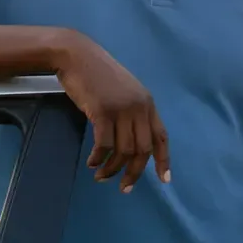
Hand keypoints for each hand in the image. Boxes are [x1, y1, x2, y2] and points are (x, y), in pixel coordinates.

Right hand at [54, 32, 169, 192]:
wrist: (77, 56)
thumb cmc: (97, 74)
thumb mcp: (123, 92)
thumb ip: (132, 112)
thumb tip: (132, 142)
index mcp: (147, 103)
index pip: (161, 137)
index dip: (164, 160)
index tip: (164, 180)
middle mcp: (139, 107)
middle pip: (143, 150)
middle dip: (134, 173)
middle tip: (123, 187)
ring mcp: (122, 109)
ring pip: (124, 150)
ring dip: (112, 169)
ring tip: (101, 176)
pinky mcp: (103, 111)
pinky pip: (104, 145)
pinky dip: (99, 158)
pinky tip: (92, 163)